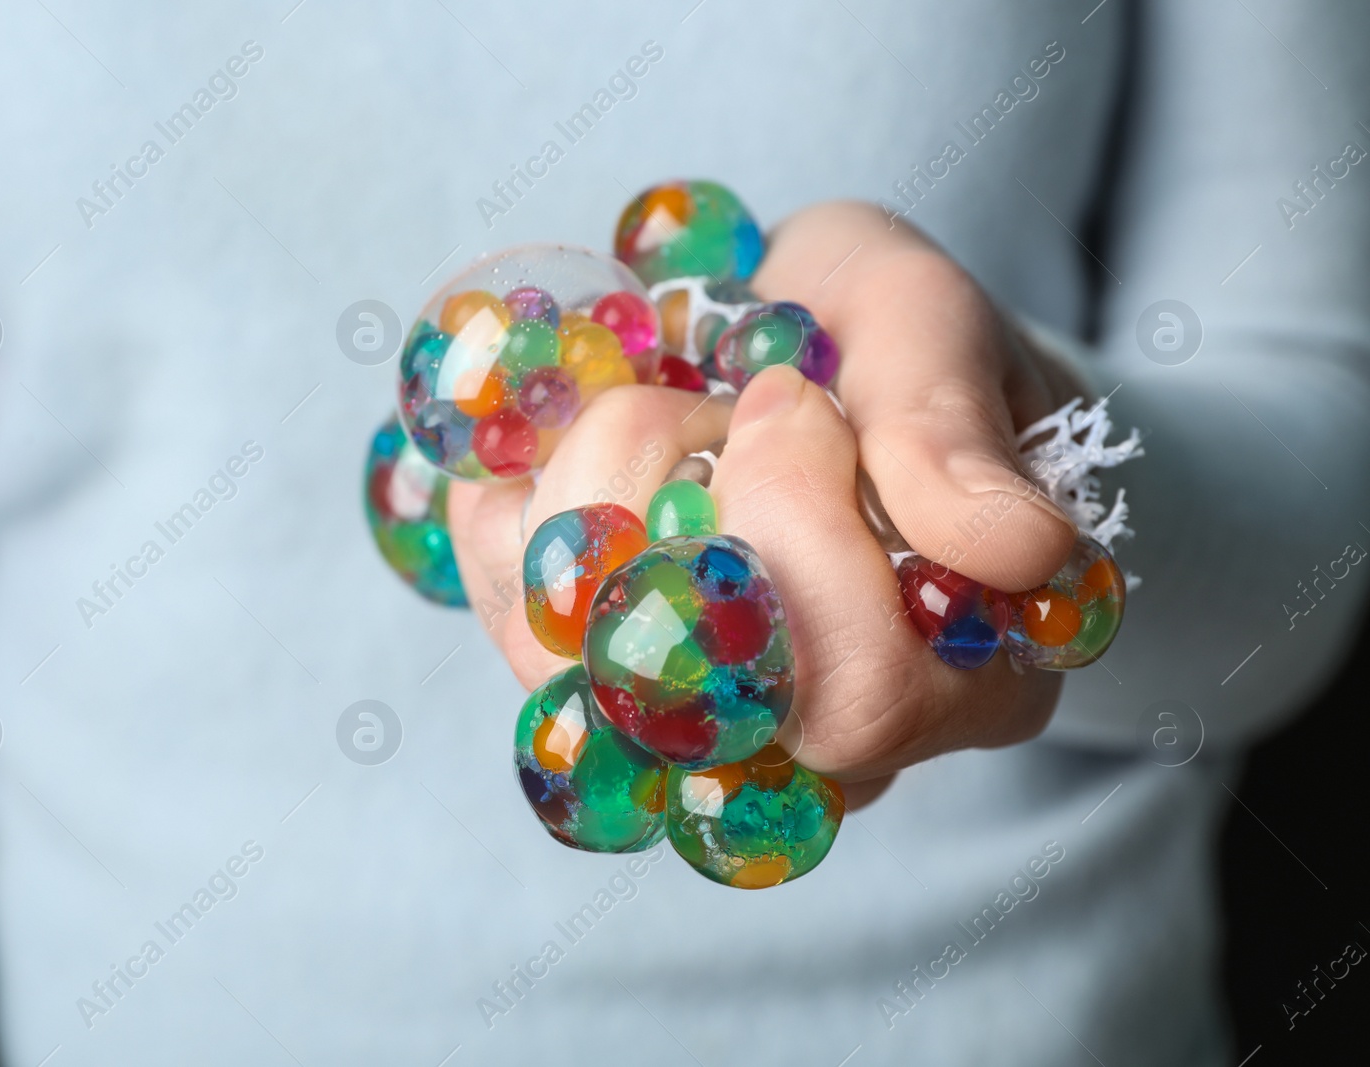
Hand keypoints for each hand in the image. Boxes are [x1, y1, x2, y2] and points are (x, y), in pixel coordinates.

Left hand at [447, 201, 1085, 808]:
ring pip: (576, 649)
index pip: (863, 696)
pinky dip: (524, 482)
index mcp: (968, 678)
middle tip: (724, 400)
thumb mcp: (925, 334)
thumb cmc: (882, 344)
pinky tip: (584, 439)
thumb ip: (958, 437)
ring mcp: (692, 723)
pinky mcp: (574, 672)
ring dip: (600, 475)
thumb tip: (1021, 551)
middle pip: (700, 689)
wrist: (792, 342)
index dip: (794, 523)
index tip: (795, 396)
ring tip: (674, 412)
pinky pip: (506, 595)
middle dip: (679, 488)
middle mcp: (826, 742)